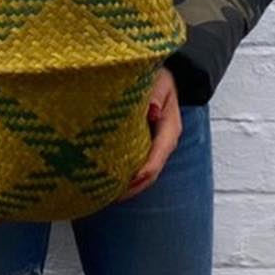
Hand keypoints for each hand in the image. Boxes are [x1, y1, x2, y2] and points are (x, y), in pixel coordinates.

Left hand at [117, 65, 180, 200]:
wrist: (165, 78)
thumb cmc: (160, 79)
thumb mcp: (160, 81)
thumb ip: (156, 95)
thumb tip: (151, 111)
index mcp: (169, 128)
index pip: (159, 155)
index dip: (144, 171)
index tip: (129, 181)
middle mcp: (164, 142)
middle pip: (152, 173)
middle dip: (133, 187)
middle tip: (110, 196)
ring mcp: (155, 147)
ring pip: (145, 174)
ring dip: (128, 186)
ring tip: (105, 195)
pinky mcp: (146, 147)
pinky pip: (138, 166)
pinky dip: (126, 177)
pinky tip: (108, 181)